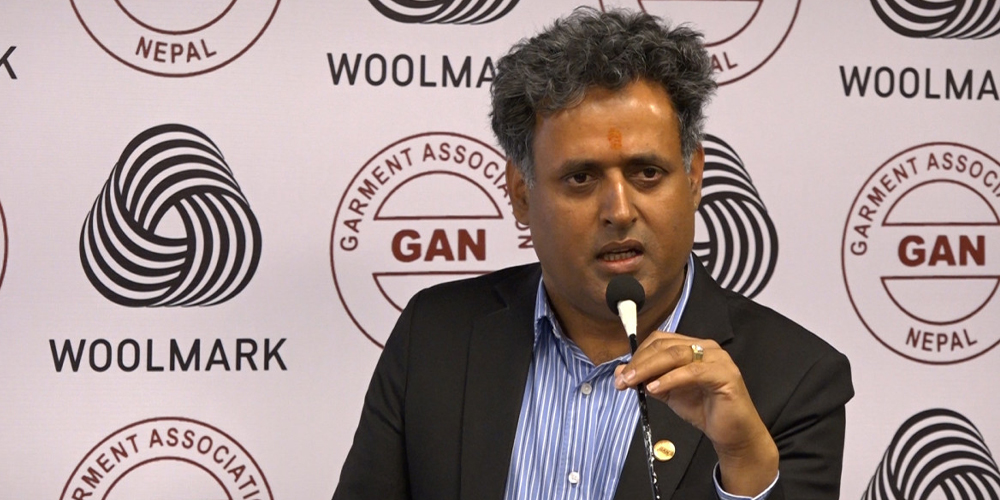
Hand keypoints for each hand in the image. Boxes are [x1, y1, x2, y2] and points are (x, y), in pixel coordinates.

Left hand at [614, 331, 777, 495]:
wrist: (731, 432)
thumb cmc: (703, 409)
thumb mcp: (668, 393)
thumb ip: (648, 380)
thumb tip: (622, 372)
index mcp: (693, 346)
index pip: (660, 341)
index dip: (638, 355)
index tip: (621, 374)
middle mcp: (706, 347)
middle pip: (666, 346)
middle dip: (640, 362)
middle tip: (623, 379)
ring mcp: (717, 358)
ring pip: (677, 355)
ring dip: (650, 368)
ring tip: (634, 382)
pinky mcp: (725, 374)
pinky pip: (693, 372)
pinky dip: (671, 379)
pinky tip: (656, 388)